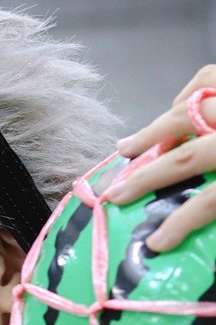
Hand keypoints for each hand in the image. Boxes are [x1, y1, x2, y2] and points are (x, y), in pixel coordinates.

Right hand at [108, 66, 215, 251]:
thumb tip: (206, 243)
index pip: (210, 201)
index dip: (181, 224)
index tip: (158, 244)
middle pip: (187, 156)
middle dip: (147, 177)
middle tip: (117, 194)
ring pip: (188, 112)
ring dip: (153, 133)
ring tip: (129, 148)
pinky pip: (207, 80)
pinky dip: (185, 96)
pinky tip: (175, 111)